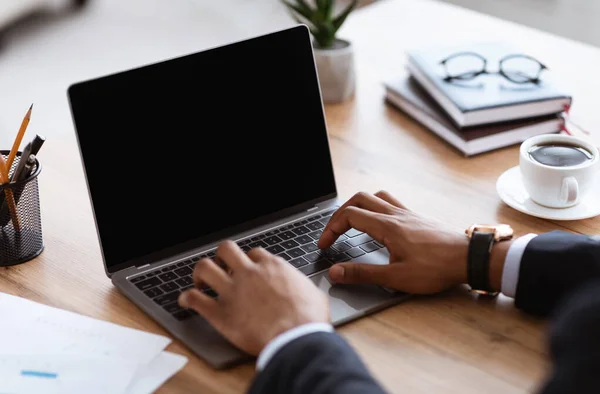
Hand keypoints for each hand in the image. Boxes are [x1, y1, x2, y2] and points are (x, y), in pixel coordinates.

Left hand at [178, 241, 329, 354]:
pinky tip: (186, 301)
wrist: (297, 338)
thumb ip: (303, 286)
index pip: (254, 253)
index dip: (249, 261)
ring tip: (200, 281)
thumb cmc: (309, 319)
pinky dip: (187, 298)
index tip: (248, 269)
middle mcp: (249, 273)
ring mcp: (232, 291)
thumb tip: (307, 289)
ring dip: (200, 272)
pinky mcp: (220, 313)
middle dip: (221, 257)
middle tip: (221, 268)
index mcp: (272, 267)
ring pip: (204, 267)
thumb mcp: (314, 294)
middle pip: (225, 249)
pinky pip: (194, 299)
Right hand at [318, 190, 471, 293]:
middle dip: (340, 213)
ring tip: (352, 222)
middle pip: (359, 199)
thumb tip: (335, 272)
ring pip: (376, 196)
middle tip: (333, 231)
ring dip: (359, 204)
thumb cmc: (437, 268)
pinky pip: (391, 202)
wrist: (469, 258)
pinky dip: (377, 207)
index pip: (349, 216)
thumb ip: (363, 274)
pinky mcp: (417, 218)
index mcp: (387, 226)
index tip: (324, 245)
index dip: (331, 229)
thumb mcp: (396, 277)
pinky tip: (380, 224)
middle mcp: (396, 215)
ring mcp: (408, 214)